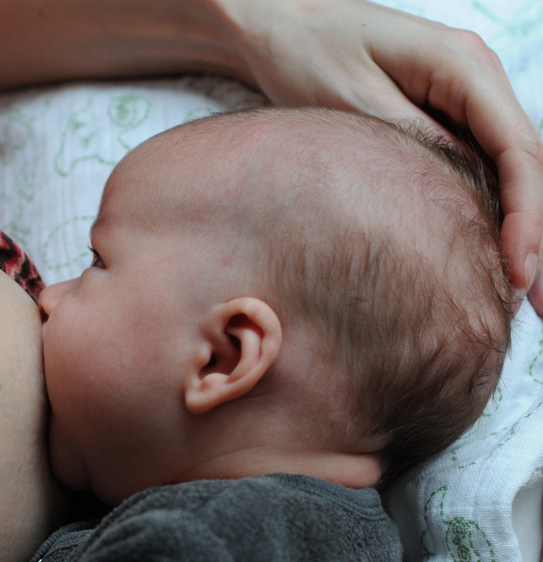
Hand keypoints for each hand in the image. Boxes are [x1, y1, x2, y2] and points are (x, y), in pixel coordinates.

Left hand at [224, 0, 542, 311]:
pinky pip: (479, 164)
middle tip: (537, 304)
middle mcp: (476, 78)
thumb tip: (462, 199)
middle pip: (527, 165)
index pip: (518, 151)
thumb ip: (414, 145)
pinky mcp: (441, 112)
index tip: (519, 272)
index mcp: (464, 67)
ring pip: (509, 169)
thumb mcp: (353, 103)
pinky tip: (483, 253)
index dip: (527, 218)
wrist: (275, 22)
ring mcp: (462, 95)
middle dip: (534, 235)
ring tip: (519, 292)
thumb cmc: (306, 52)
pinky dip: (487, 210)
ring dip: (517, 227)